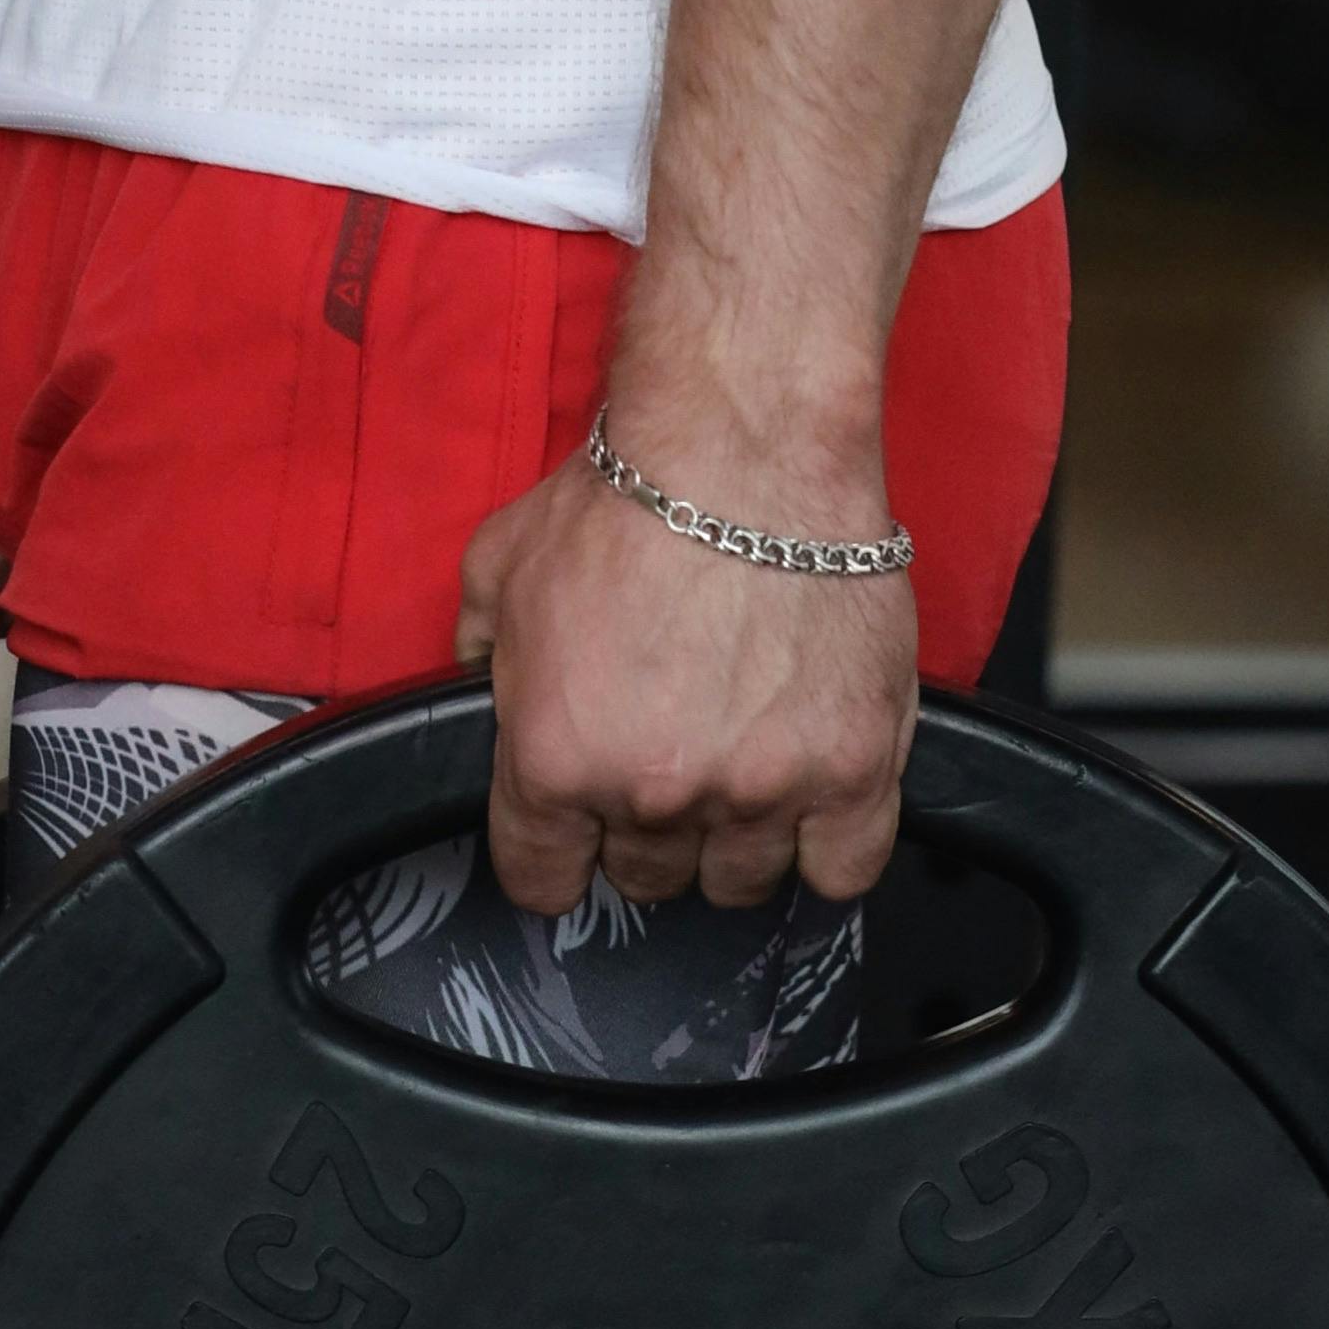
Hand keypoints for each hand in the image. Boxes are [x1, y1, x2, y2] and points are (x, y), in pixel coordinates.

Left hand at [459, 440, 914, 915]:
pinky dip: (828, 846)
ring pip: (739, 882)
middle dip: (648, 829)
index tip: (575, 835)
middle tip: (668, 760)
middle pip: (646, 879)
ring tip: (742, 768)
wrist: (746, 446)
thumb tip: (476, 684)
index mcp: (555, 757)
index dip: (555, 855)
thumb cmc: (628, 496)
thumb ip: (478, 647)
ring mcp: (759, 789)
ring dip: (735, 839)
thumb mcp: (501, 565)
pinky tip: (814, 799)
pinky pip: (842, 870)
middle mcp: (653, 791)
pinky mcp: (852, 769)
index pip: (542, 878)